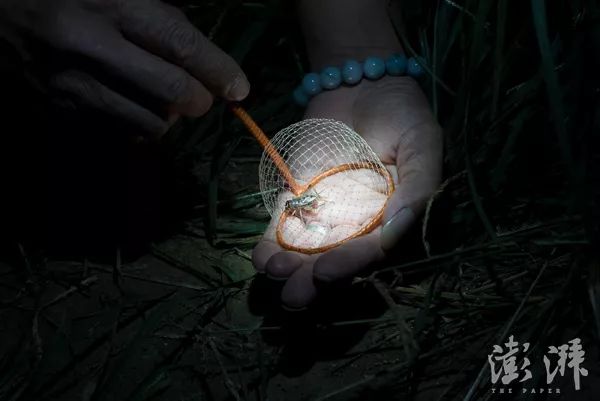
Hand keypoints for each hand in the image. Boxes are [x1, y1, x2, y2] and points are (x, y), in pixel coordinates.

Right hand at [0, 0, 248, 135]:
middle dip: (199, 99)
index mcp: (109, 4)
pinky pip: (116, 134)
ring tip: (163, 103)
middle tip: (203, 98)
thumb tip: (201, 55)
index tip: (239, 88)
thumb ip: (158, 14)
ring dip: (168, 118)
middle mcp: (91, 46)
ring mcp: (70, 84)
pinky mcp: (55, 111)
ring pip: (148, 122)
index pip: (180, 44)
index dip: (218, 69)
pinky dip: (135, 127)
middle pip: (172, 90)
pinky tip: (130, 109)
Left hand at [252, 76, 441, 309]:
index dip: (352, 264)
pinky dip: (271, 243)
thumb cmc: (400, 111)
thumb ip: (418, 184)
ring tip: (275, 273)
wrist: (359, 82)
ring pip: (307, 250)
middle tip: (295, 295)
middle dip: (314, 281)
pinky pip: (283, 225)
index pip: (373, 250)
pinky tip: (261, 256)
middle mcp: (358, 223)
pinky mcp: (296, 197)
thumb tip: (397, 229)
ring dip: (290, 267)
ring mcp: (325, 212)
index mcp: (392, 217)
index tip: (327, 271)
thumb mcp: (422, 141)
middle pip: (337, 260)